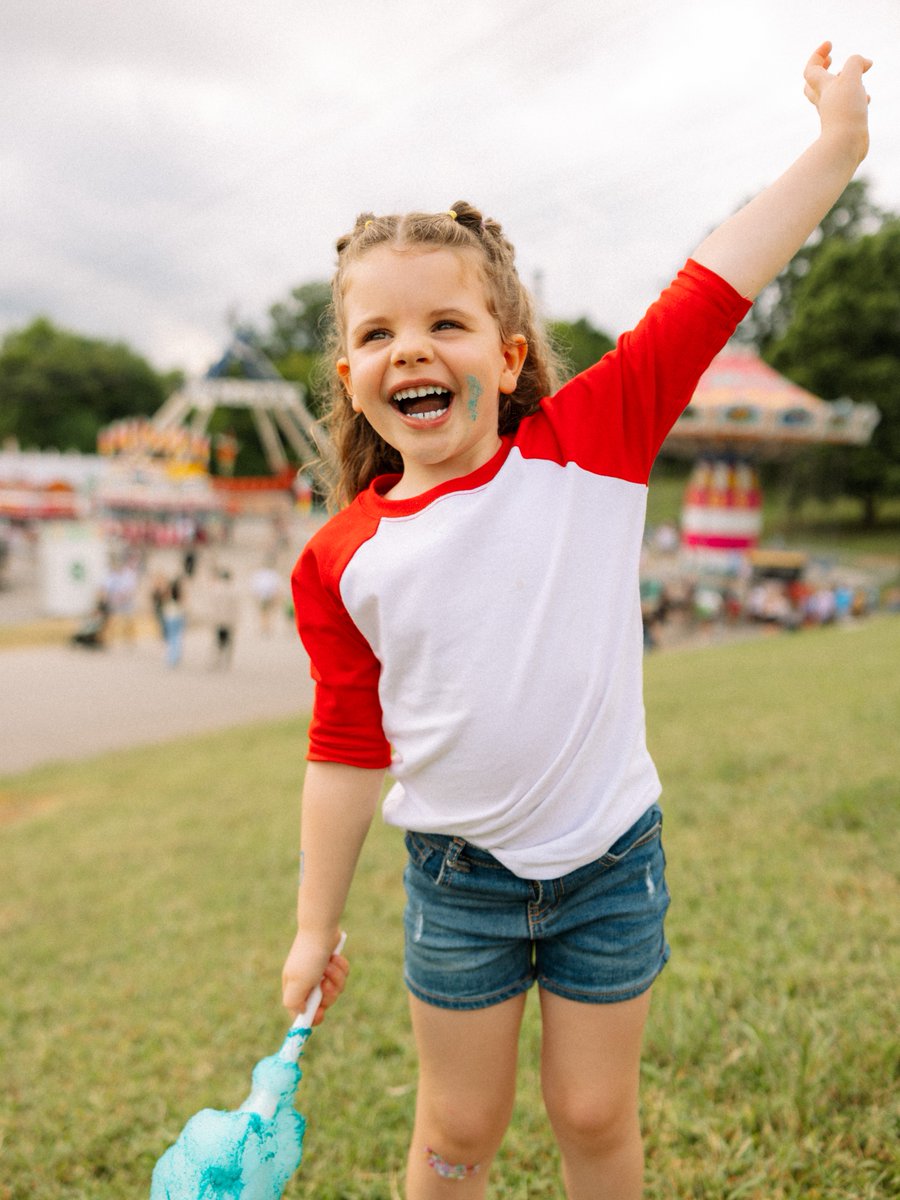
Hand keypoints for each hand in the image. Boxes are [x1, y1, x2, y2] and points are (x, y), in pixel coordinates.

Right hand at [282, 928, 349, 1024]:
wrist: (321, 929)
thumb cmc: (308, 956)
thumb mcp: (298, 982)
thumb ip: (293, 1002)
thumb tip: (301, 1013)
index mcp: (294, 988)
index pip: (301, 1012)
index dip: (312, 1017)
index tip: (321, 1013)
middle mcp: (307, 983)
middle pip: (323, 1003)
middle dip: (329, 993)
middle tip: (326, 981)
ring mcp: (321, 974)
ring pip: (336, 989)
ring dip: (336, 977)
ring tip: (330, 964)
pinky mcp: (333, 965)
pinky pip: (343, 976)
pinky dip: (341, 968)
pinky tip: (336, 957)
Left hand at [804, 42, 871, 163]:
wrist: (845, 145)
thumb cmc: (845, 112)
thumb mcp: (851, 78)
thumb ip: (855, 63)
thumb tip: (864, 63)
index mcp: (823, 88)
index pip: (811, 69)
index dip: (818, 54)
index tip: (830, 44)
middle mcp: (825, 101)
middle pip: (814, 84)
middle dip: (822, 69)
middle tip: (831, 59)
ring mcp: (833, 113)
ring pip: (833, 95)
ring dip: (843, 83)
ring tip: (856, 77)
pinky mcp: (844, 123)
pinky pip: (847, 108)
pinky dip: (856, 99)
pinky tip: (866, 99)